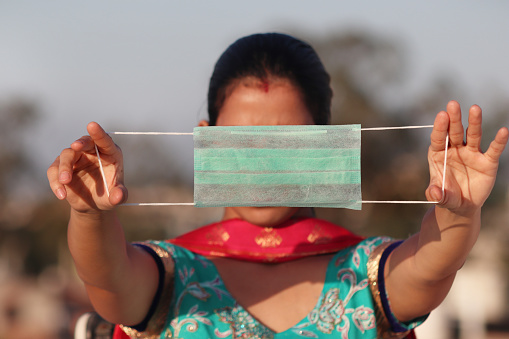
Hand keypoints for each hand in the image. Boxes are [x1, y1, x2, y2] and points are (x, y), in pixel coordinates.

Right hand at [47, 122, 126, 212]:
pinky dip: (56, 182)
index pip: (105, 141)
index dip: (99, 133)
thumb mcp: (115, 197)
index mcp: (109, 153)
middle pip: (83, 143)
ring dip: (64, 167)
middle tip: (75, 146)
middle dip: (80, 143)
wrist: (93, 204)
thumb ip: (119, 195)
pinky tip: (62, 195)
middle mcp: (91, 152)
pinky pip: (54, 171)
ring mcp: (75, 158)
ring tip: (65, 181)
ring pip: (66, 155)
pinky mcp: (61, 167)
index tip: (92, 125)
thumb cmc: (108, 195)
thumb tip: (118, 197)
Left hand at [426, 101, 507, 215]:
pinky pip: (493, 149)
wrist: (462, 205)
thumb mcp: (440, 197)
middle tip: (452, 104)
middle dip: (454, 118)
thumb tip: (434, 193)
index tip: (441, 115)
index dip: (440, 127)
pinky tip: (503, 131)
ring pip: (473, 135)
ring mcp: (471, 154)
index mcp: (438, 154)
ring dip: (474, 122)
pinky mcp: (487, 162)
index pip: (438, 138)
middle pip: (454, 132)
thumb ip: (436, 194)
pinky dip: (498, 141)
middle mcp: (455, 150)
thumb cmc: (447, 196)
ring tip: (474, 108)